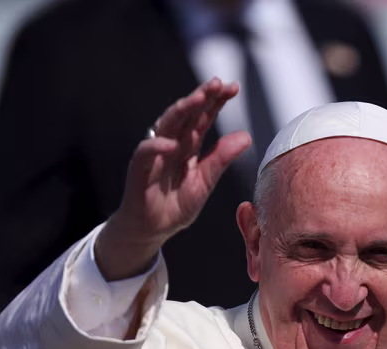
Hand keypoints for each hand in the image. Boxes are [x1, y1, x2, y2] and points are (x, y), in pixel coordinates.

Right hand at [96, 78, 250, 279]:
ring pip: (167, 125)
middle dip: (201, 97)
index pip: (204, 117)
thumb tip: (246, 136)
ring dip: (181, 110)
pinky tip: (172, 144)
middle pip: (187, 114)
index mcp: (189, 144)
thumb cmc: (176, 203)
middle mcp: (172, 142)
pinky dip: (157, 146)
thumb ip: (222, 159)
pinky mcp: (139, 168)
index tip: (233, 87)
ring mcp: (155, 152)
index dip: (216, 101)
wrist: (153, 228)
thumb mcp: (205, 181)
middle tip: (217, 83)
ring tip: (197, 99)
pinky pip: (146, 152)